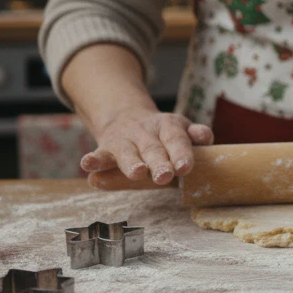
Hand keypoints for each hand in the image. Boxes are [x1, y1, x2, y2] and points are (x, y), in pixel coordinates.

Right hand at [80, 108, 213, 184]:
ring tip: (136, 173)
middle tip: (165, 176)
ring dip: (131, 163)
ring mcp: (125, 141)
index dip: (181, 153)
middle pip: (153, 149)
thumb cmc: (163, 134)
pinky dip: (93, 160)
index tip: (185, 168)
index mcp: (169, 127)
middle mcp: (146, 133)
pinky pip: (100, 155)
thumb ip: (195, 135)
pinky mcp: (106, 149)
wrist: (127, 117)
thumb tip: (206, 136)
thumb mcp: (181, 130)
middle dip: (159, 163)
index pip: (177, 140)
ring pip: (128, 153)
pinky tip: (87, 165)